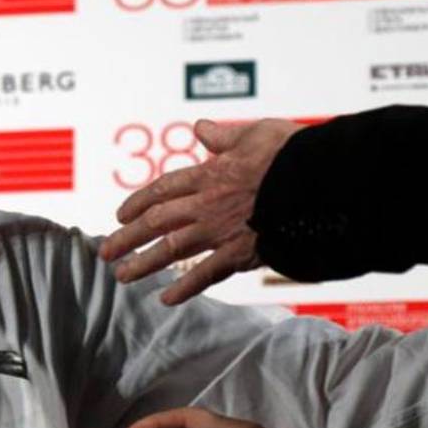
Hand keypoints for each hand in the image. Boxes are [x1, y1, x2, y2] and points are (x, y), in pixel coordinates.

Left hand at [99, 118, 302, 304]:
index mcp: (209, 173)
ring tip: (122, 276)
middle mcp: (206, 203)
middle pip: (156, 222)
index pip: (162, 189)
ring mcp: (220, 230)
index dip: (138, 203)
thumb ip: (224, 136)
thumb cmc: (293, 154)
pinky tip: (165, 299)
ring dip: (143, 263)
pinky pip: (205, 274)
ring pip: (171, 250)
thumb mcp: (255, 132)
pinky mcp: (240, 254)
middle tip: (105, 252)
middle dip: (127, 238)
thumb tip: (200, 128)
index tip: (121, 215)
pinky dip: (184, 288)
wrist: (322, 183)